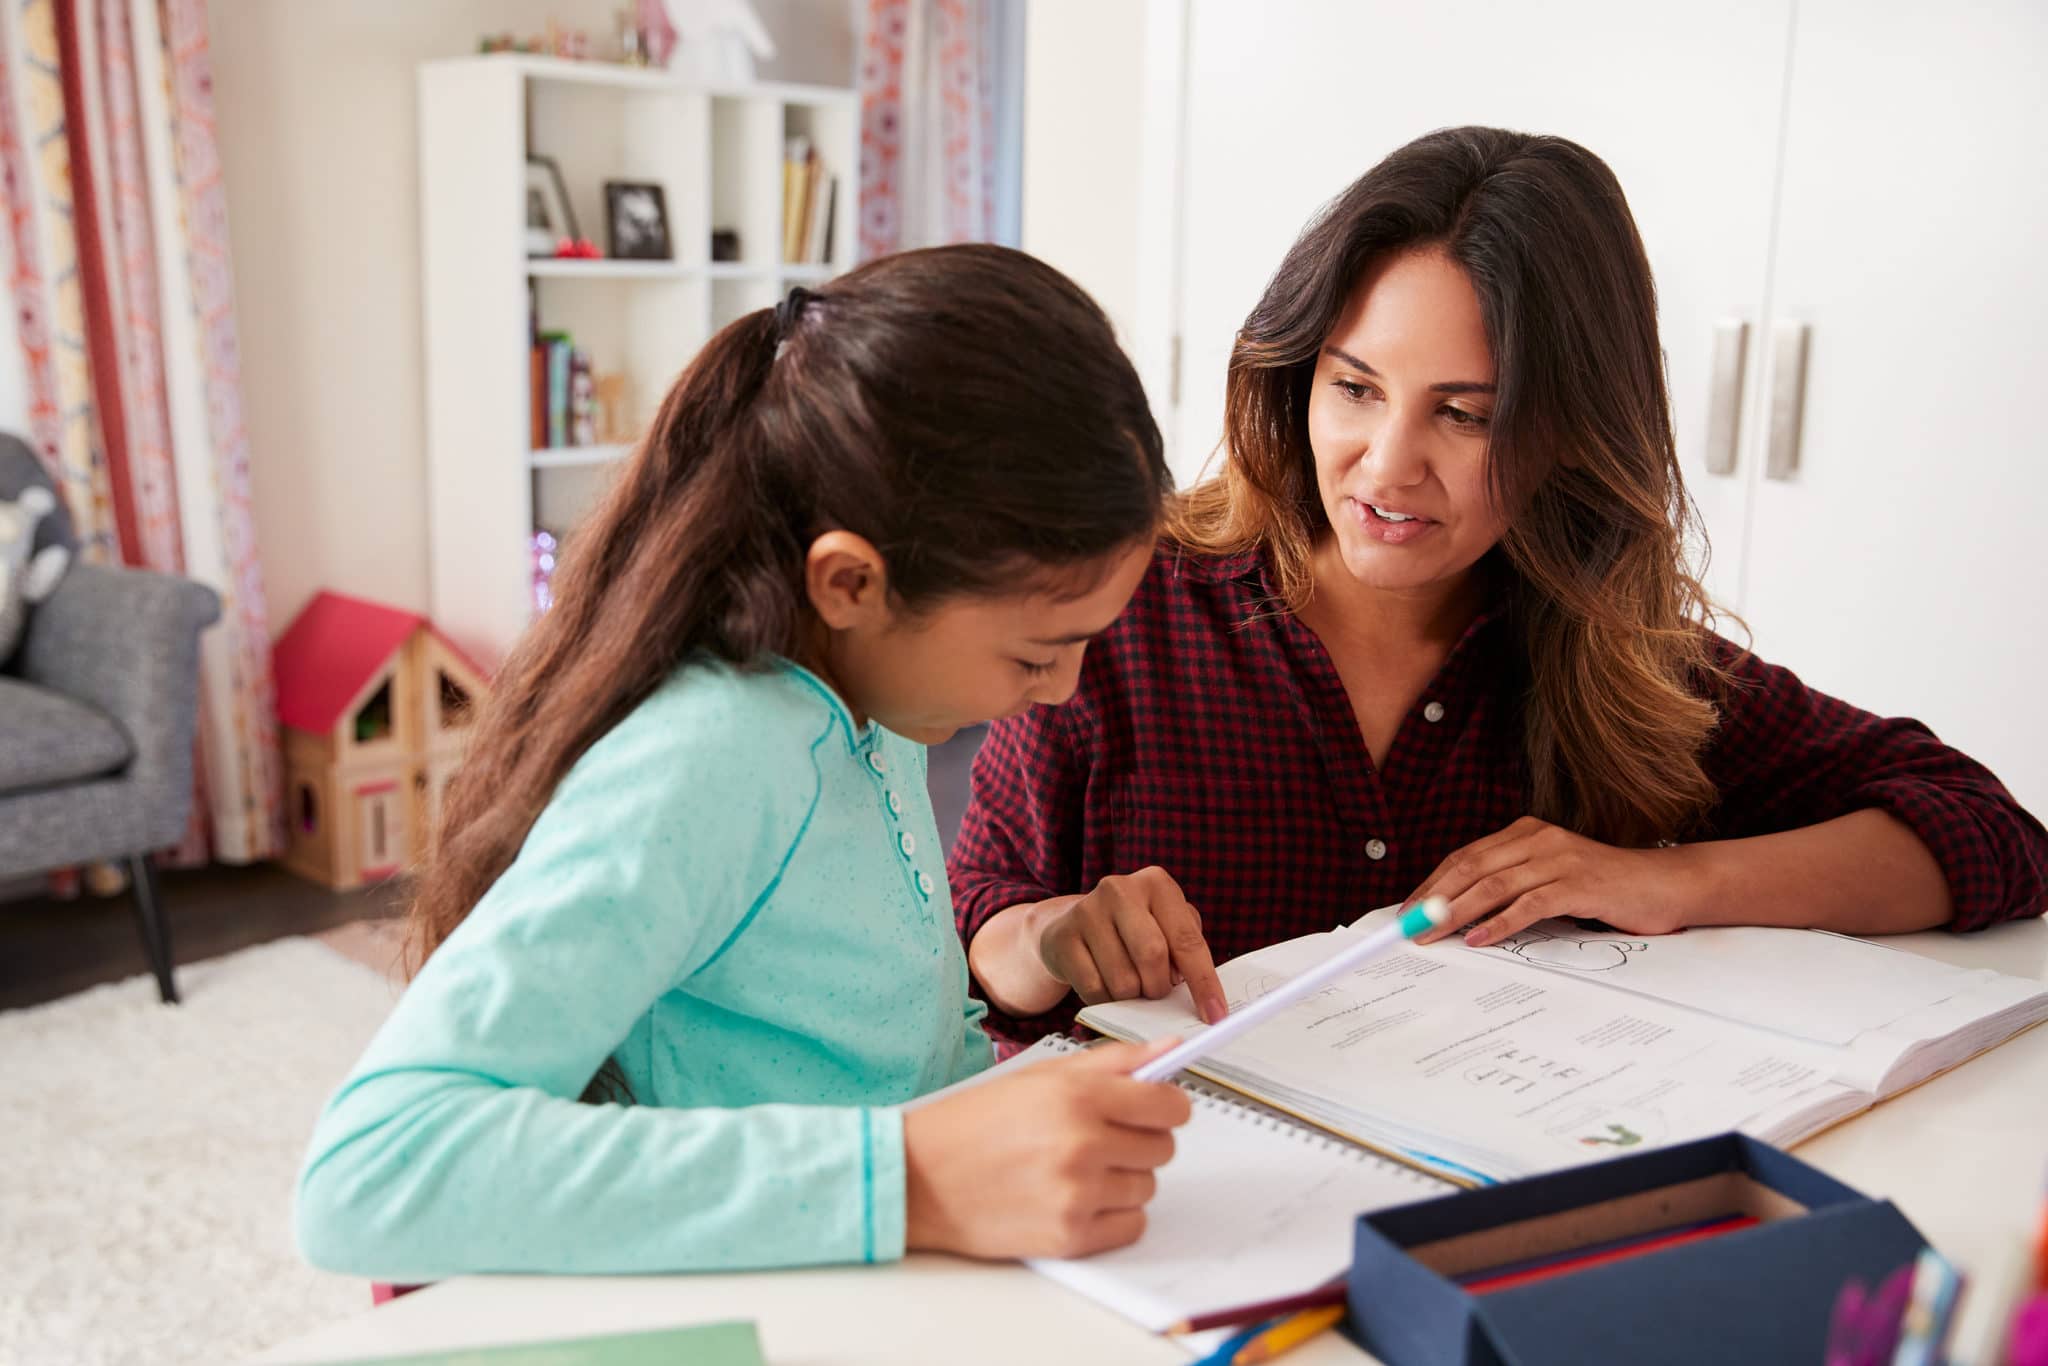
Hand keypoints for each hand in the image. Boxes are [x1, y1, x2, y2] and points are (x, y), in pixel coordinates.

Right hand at [903, 1038, 1191, 1259]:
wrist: (919, 1178)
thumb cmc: (974, 1123)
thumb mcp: (1039, 1076)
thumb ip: (1111, 1061)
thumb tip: (1171, 1050)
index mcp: (1078, 1096)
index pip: (1169, 1105)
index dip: (1167, 1106)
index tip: (1156, 1110)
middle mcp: (1083, 1144)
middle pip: (1163, 1148)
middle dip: (1140, 1142)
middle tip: (1100, 1139)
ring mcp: (1077, 1194)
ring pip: (1147, 1187)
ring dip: (1122, 1179)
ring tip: (1075, 1169)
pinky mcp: (1070, 1236)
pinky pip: (1131, 1226)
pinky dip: (1113, 1215)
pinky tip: (1075, 1199)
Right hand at [1036, 867, 1227, 1023]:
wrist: (1068, 926)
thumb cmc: (1130, 930)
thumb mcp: (1164, 925)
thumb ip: (1186, 950)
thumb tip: (1204, 995)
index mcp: (1156, 884)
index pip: (1187, 939)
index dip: (1204, 982)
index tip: (1215, 1013)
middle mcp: (1120, 889)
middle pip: (1153, 956)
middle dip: (1159, 987)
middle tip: (1156, 992)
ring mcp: (1087, 911)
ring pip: (1123, 980)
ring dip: (1132, 996)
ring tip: (1128, 984)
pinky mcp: (1062, 937)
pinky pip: (1094, 989)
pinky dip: (1106, 1000)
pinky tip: (1105, 986)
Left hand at [1408, 817, 1699, 946]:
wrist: (1664, 884)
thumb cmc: (1603, 888)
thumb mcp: (1550, 878)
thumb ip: (1512, 886)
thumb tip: (1461, 913)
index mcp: (1526, 832)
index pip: (1466, 856)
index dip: (1433, 883)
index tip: (1407, 910)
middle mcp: (1539, 839)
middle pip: (1473, 867)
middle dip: (1435, 898)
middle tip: (1409, 926)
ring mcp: (1560, 859)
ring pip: (1495, 884)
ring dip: (1458, 911)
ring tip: (1432, 934)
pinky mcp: (1579, 884)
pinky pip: (1530, 904)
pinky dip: (1500, 922)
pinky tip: (1479, 938)